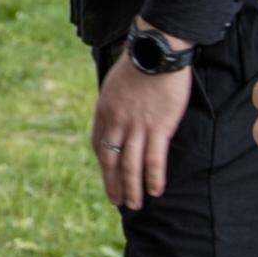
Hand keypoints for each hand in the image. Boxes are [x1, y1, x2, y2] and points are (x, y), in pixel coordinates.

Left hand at [91, 42, 192, 209]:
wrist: (156, 51)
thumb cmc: (139, 65)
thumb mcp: (114, 86)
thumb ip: (114, 105)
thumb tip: (116, 118)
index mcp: (104, 110)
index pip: (98, 144)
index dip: (103, 165)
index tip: (108, 179)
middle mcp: (116, 121)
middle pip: (110, 160)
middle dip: (113, 183)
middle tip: (118, 202)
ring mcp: (136, 126)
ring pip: (130, 164)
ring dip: (132, 187)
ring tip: (135, 205)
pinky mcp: (158, 127)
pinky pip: (153, 158)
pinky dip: (153, 177)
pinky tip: (155, 190)